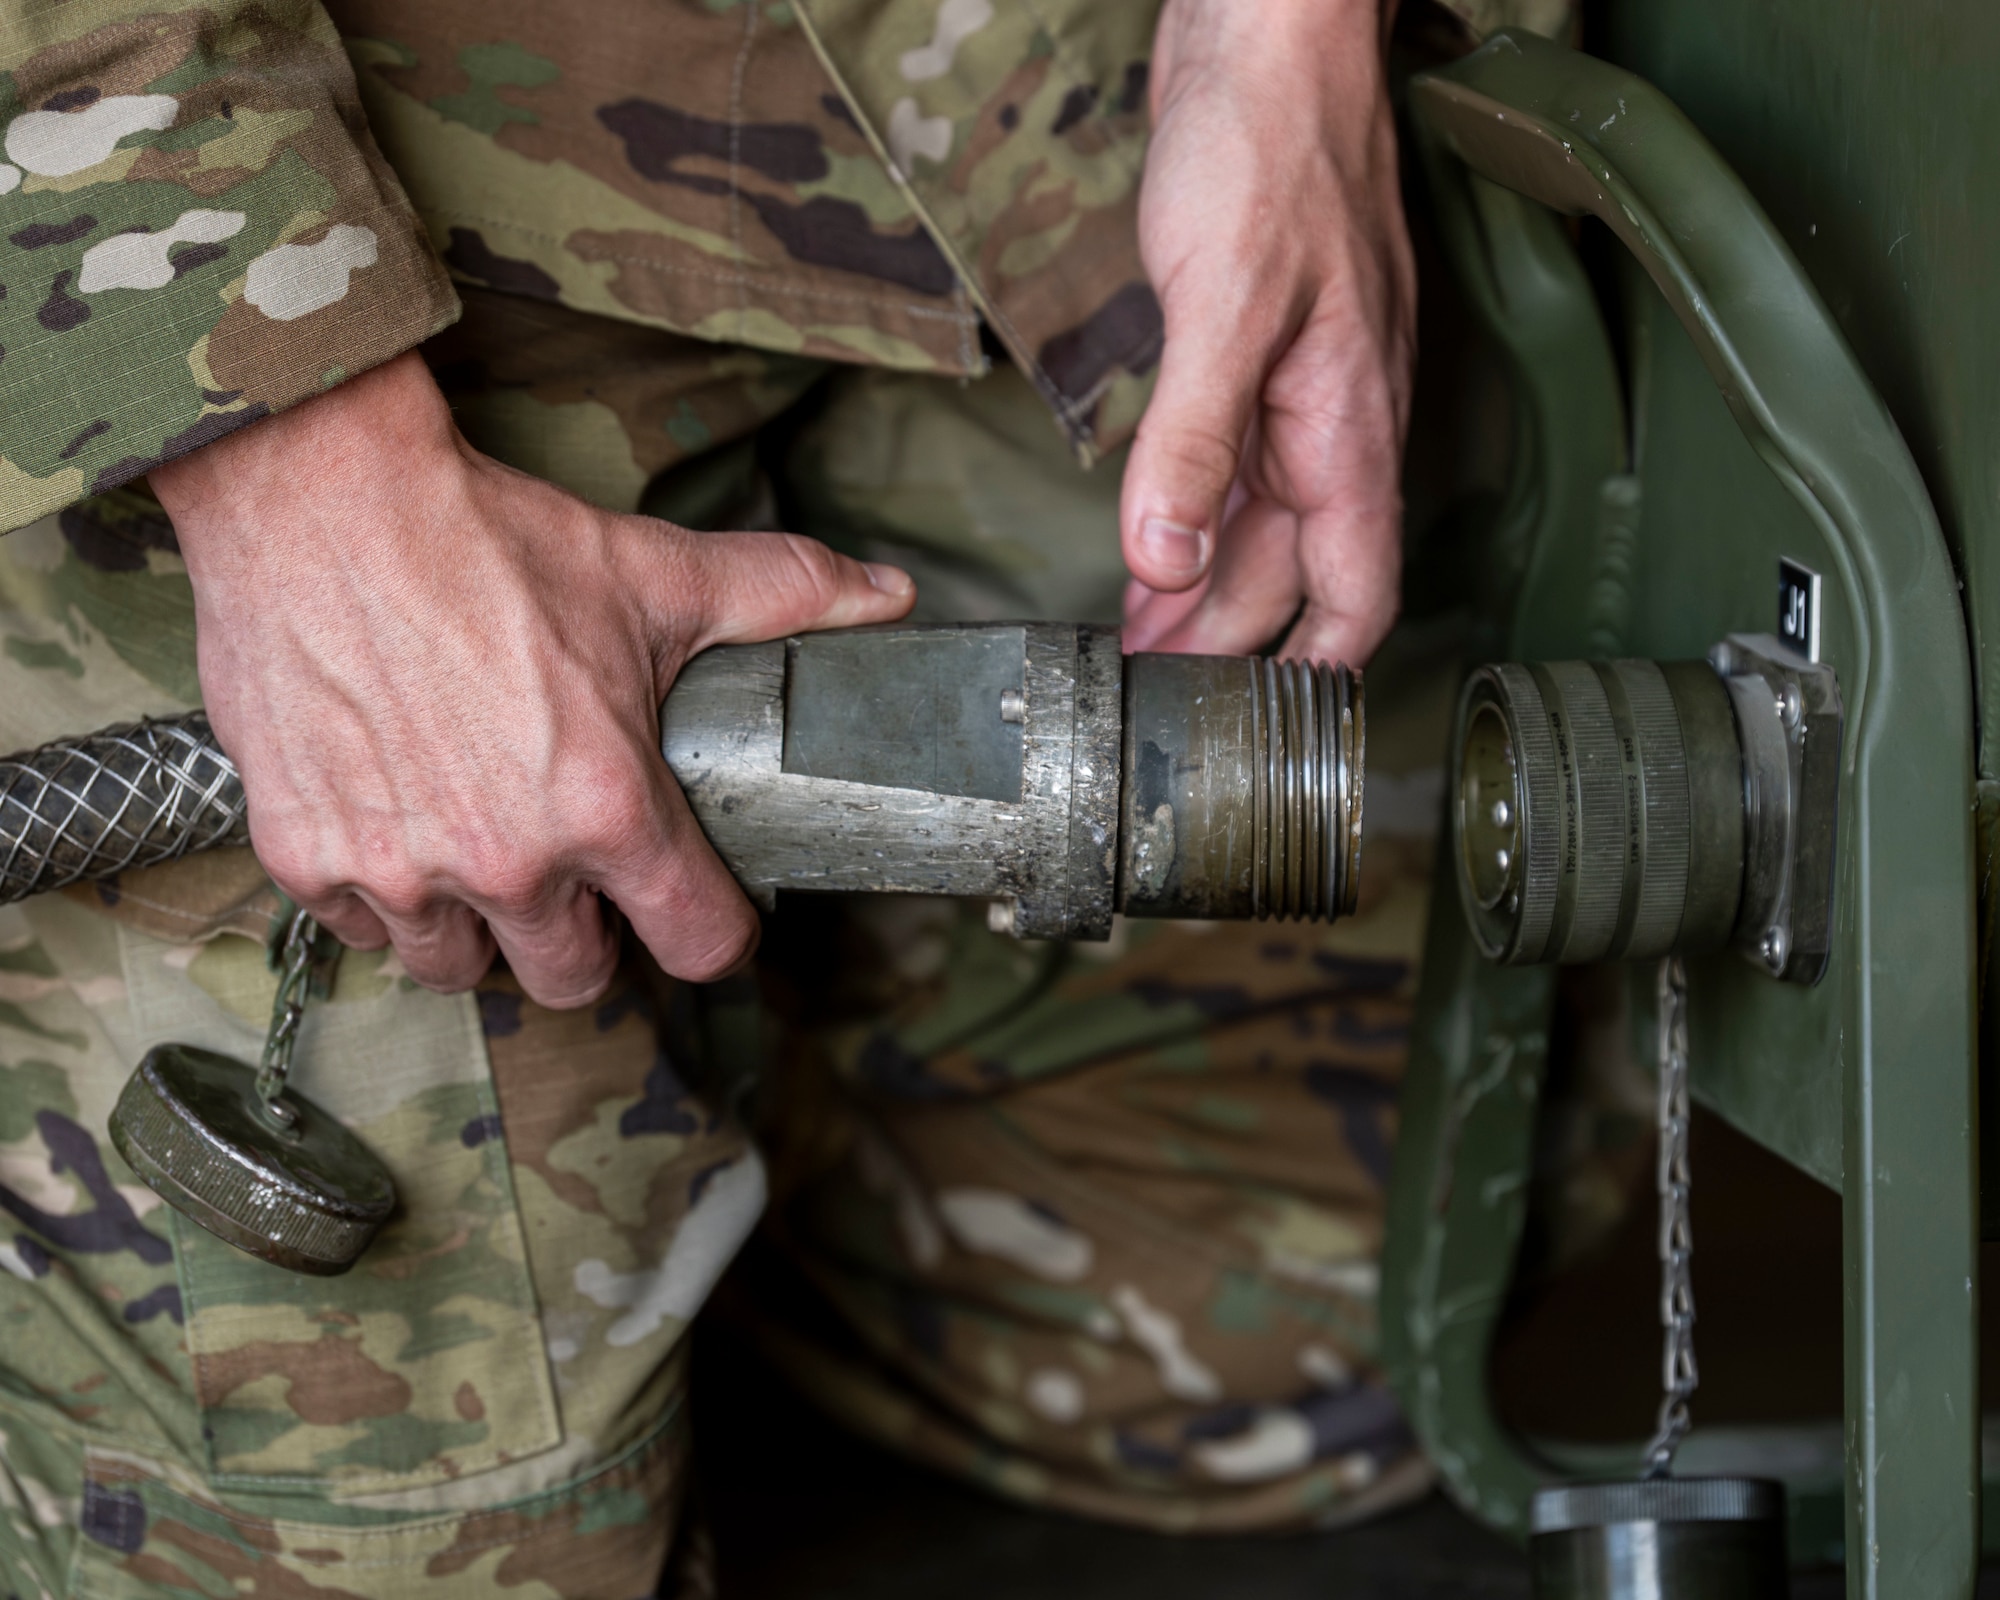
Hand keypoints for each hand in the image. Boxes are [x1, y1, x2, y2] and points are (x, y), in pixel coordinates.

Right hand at [151, 353, 914, 1005]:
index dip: (714, 930)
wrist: (319, 496)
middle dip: (591, 938)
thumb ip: (781, 596)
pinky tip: (406, 827)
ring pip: (461, 968)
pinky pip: (364, 929)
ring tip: (490, 851)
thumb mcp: (653, 573)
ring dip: (484, 927)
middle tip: (583, 872)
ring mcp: (400, 869)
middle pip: (574, 979)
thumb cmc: (489, 538)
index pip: (697, 944)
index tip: (701, 906)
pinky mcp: (307, 855)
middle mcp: (506, 861)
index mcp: (606, 808)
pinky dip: (388, 896)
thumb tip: (889, 595)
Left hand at [1119, 0, 1414, 663]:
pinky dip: (1193, 512)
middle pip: (1291, 570)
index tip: (1255, 731)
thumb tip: (1164, 561)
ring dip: (1201, 582)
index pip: (1356, 590)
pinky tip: (1152, 535)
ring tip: (1137, 635)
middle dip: (1222, 639)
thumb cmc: (1271, 151)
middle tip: (1146, 687)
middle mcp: (1332, 422)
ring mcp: (1297, 388)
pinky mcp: (1256, 351)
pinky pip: (1233, 462)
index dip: (1316, 671)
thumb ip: (1193, 442)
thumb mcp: (1225, 307)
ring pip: (1259, 521)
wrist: (1265, 37)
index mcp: (1348, 429)